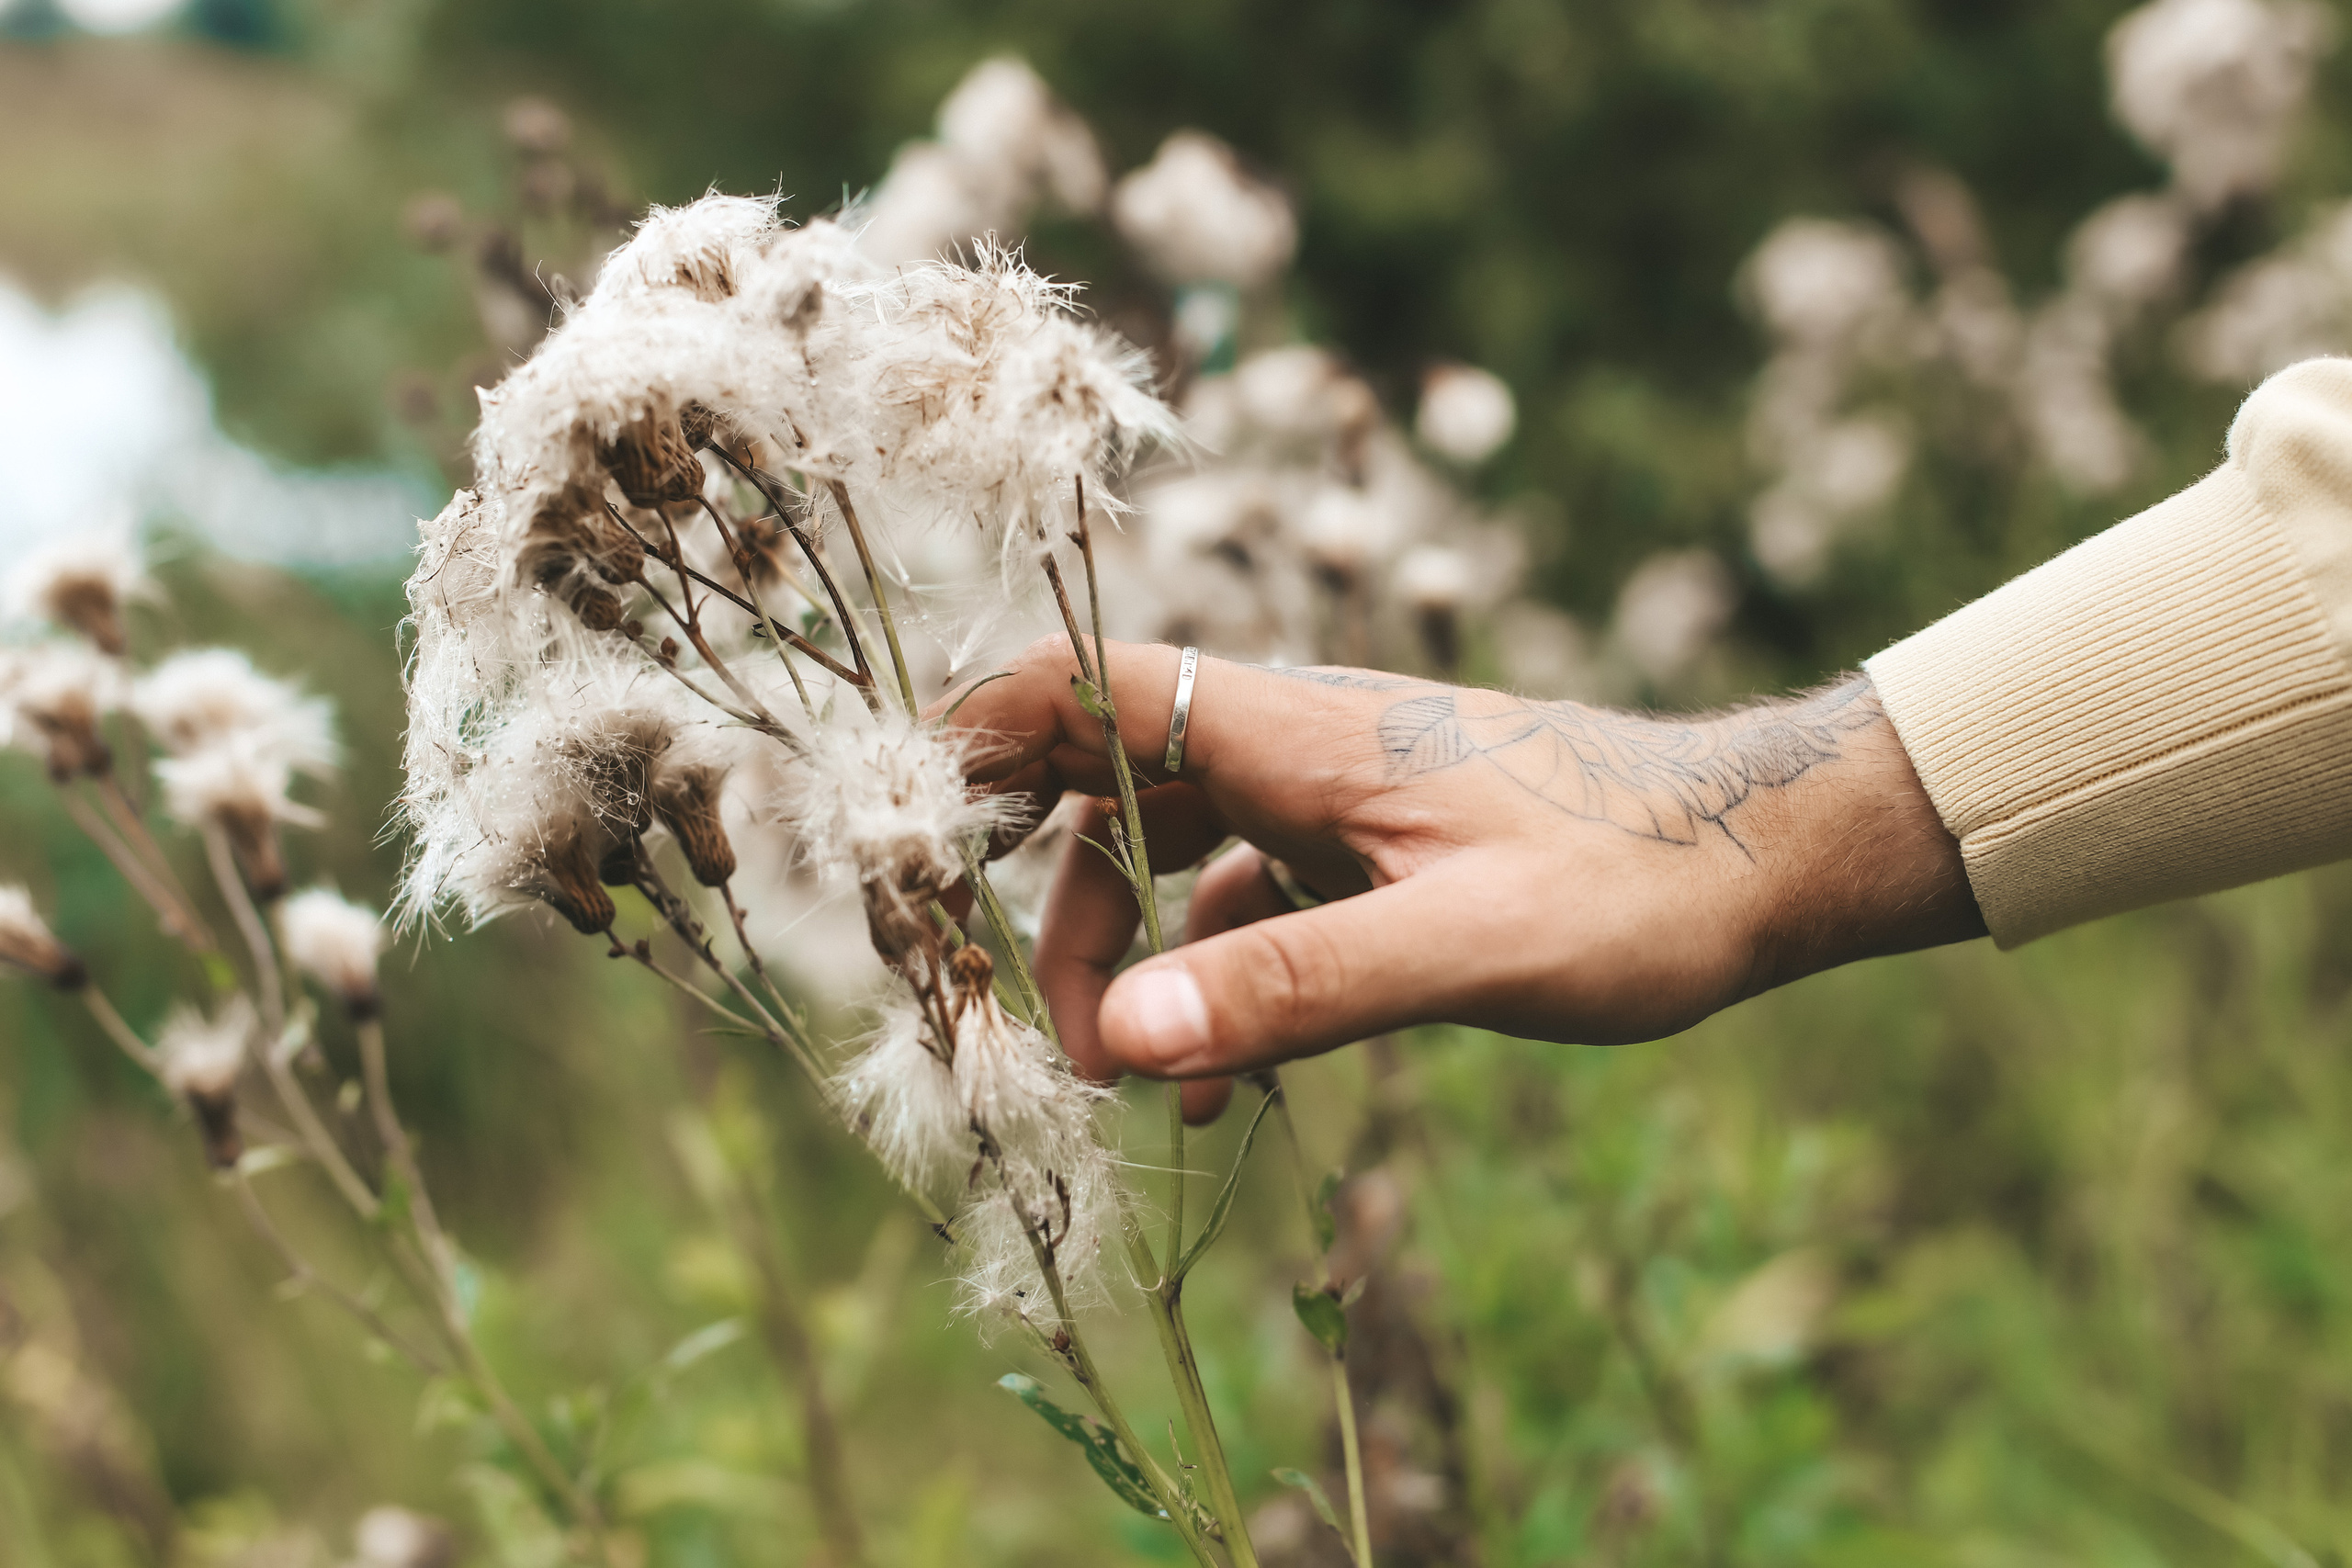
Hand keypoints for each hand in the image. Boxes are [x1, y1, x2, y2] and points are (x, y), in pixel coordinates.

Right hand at [946, 636, 1984, 1119]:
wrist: (1765, 862)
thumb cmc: (1633, 885)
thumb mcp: (1462, 949)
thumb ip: (1290, 988)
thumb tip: (1115, 1041)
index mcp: (1298, 730)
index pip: (1091, 686)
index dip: (977, 733)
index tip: (895, 818)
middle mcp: (1299, 743)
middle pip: (1107, 775)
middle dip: (1043, 889)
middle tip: (1022, 1021)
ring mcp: (1334, 795)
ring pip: (1170, 849)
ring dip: (1124, 953)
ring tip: (1122, 1076)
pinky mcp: (1372, 849)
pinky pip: (1250, 905)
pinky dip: (1214, 982)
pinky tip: (1222, 1088)